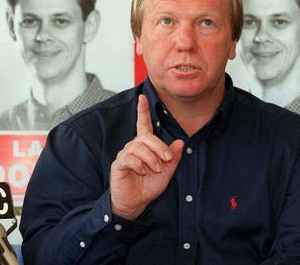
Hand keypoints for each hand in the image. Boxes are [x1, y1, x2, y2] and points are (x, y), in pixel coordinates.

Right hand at [110, 94, 183, 219]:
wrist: (136, 203)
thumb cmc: (148, 186)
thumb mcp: (167, 171)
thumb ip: (173, 157)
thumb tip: (180, 142)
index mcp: (145, 146)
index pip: (143, 124)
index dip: (142, 111)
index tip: (142, 97)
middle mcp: (134, 147)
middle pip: (146, 137)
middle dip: (159, 147)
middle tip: (167, 158)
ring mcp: (125, 154)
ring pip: (139, 147)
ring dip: (151, 159)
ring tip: (154, 170)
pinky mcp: (119, 164)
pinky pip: (129, 158)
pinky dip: (139, 165)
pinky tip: (142, 172)